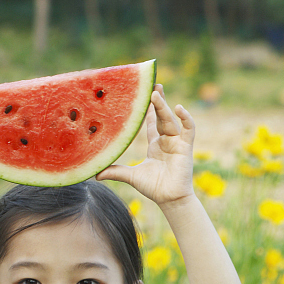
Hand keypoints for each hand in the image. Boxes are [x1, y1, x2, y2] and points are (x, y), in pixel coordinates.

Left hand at [96, 86, 195, 206]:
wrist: (168, 199)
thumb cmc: (153, 187)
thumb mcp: (130, 176)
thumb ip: (114, 172)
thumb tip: (94, 174)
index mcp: (155, 144)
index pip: (151, 121)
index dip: (147, 109)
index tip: (142, 94)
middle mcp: (166, 140)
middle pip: (161, 116)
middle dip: (157, 100)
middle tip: (153, 84)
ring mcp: (177, 142)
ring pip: (170, 120)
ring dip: (163, 106)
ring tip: (156, 92)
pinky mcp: (186, 147)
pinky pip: (188, 129)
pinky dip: (185, 118)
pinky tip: (178, 107)